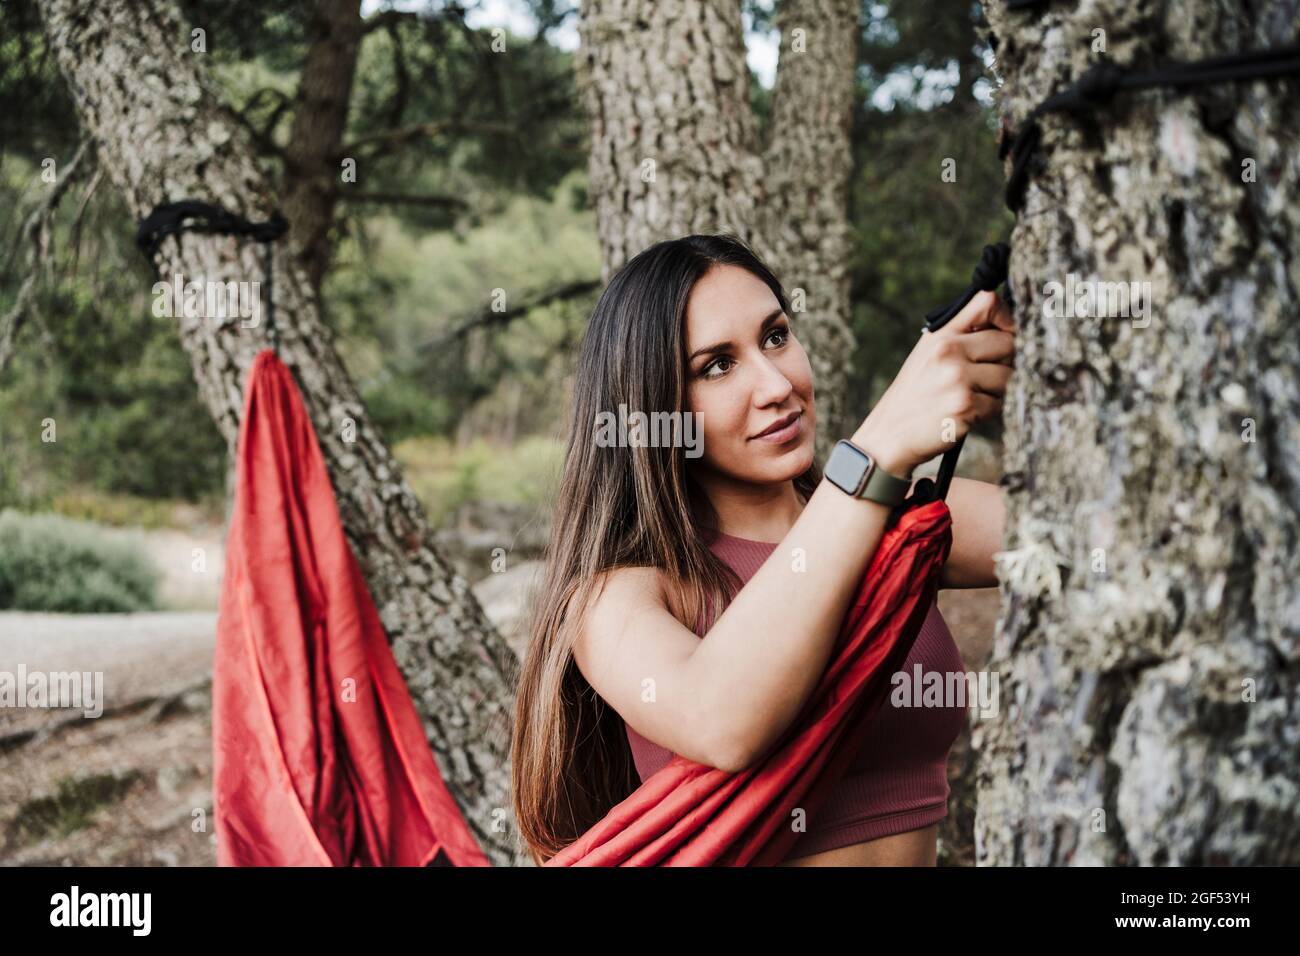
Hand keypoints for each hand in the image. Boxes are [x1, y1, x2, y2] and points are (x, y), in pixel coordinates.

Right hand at [852, 290, 1015, 475]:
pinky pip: (999, 404)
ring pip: (1008, 376)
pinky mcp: (965, 405)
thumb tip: (1006, 327)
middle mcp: (949, 351)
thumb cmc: (914, 396)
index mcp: (941, 335)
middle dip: (1006, 362)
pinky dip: (988, 413)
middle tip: (984, 378)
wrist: (889, 434)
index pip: (988, 303)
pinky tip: (966, 415)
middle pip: (1009, 343)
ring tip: (971, 398)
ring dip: (997, 391)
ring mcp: (958, 378)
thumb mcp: (928, 355)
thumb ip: (961, 336)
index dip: (1008, 317)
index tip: (1007, 333)